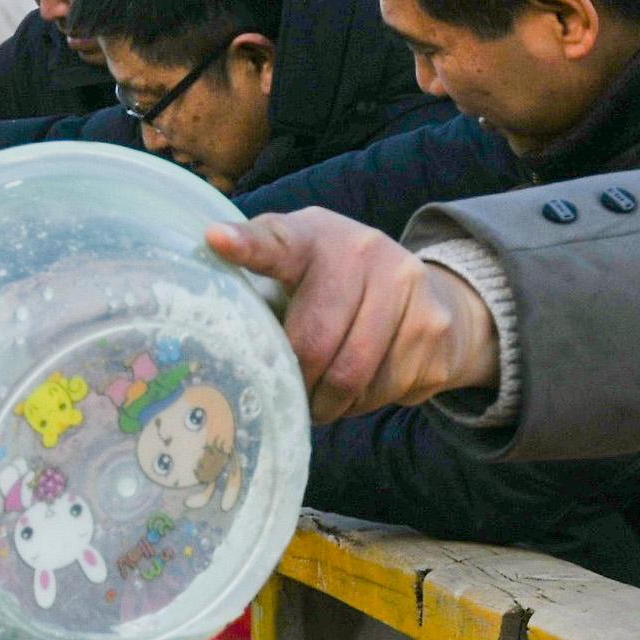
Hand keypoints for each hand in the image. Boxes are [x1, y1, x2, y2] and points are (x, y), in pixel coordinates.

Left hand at [204, 211, 497, 421]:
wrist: (429, 293)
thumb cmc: (336, 286)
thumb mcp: (300, 267)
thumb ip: (261, 281)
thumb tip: (207, 325)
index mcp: (312, 236)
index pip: (276, 242)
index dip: (245, 245)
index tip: (216, 241)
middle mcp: (363, 250)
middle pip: (314, 343)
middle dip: (297, 382)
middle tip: (291, 394)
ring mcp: (405, 286)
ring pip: (352, 377)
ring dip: (330, 402)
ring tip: (324, 395)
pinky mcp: (433, 327)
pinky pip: (385, 390)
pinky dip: (364, 404)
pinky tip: (362, 387)